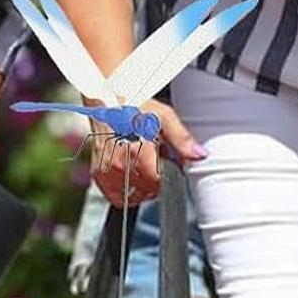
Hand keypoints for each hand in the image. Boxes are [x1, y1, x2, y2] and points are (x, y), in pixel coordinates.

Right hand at [89, 97, 203, 206]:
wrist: (103, 101)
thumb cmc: (130, 105)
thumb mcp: (162, 116)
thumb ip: (181, 138)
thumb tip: (198, 155)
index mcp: (137, 151)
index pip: (160, 181)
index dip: (169, 174)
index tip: (169, 164)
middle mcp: (120, 164)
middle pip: (149, 188)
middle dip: (158, 177)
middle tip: (156, 159)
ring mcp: (107, 171)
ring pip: (135, 193)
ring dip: (144, 185)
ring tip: (143, 166)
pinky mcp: (99, 174)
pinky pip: (116, 197)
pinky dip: (126, 193)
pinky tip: (132, 180)